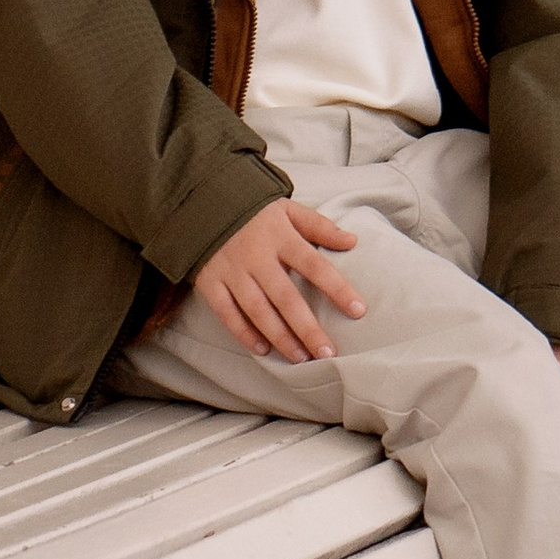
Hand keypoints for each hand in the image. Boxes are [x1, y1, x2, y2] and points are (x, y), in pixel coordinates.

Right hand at [193, 199, 368, 362]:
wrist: (200, 200)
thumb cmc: (253, 209)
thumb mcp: (287, 208)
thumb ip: (319, 225)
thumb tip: (352, 241)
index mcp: (280, 236)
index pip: (315, 265)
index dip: (337, 288)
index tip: (358, 310)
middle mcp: (256, 256)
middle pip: (286, 298)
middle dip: (308, 328)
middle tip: (328, 352)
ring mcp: (232, 271)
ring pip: (258, 311)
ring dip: (281, 337)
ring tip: (301, 358)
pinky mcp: (210, 282)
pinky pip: (227, 313)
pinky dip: (244, 333)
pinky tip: (263, 349)